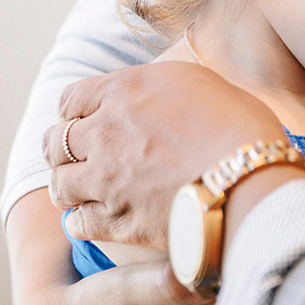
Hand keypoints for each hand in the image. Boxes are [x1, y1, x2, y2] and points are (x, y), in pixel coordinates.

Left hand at [46, 61, 286, 247]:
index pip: (71, 98)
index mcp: (124, 91)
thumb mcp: (201, 82)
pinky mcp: (116, 221)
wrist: (251, 180)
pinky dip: (81, 221)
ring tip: (83, 190)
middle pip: (54, 141)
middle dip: (62, 149)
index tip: (83, 120)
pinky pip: (76, 223)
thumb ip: (160, 86)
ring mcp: (106, 179)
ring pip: (58, 183)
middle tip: (78, 157)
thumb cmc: (241, 127)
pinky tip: (95, 219)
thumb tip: (151, 95)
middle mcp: (105, 133)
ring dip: (68, 185)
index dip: (75, 111)